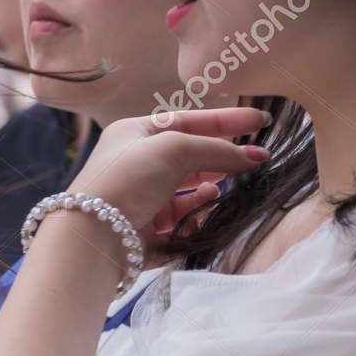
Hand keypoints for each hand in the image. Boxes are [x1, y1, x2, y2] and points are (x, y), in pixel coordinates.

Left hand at [65, 107, 269, 246]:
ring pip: (188, 190)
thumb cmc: (128, 179)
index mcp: (135, 134)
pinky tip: (205, 210)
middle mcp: (137, 165)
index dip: (226, 121)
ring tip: (224, 187)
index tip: (260, 122)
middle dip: (221, 158)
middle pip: (190, 157)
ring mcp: (142, 199)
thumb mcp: (173, 148)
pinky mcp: (147, 231)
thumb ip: (216, 149)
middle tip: (257, 160)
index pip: (189, 122)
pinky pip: (182, 220)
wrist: (95, 234)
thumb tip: (253, 157)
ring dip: (209, 187)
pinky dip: (197, 214)